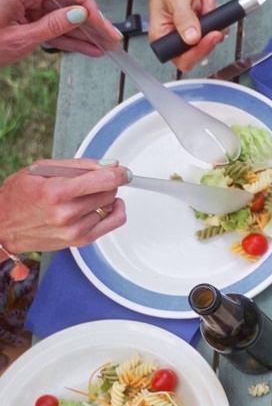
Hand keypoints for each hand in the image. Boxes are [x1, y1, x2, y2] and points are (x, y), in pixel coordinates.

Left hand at [0, 0, 117, 65]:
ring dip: (82, 33)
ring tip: (104, 47)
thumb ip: (53, 26)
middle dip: (89, 22)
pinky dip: (66, 38)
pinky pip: (49, 26)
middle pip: (64, 2)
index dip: (85, 3)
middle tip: (111, 37)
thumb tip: (81, 15)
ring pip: (59, 17)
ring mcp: (21, 5)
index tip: (100, 22)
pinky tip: (88, 48)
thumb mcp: (20, 39)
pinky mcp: (21, 18)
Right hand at [0, 159, 127, 253]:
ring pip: (110, 205)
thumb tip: (109, 165)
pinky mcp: (80, 240)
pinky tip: (103, 206)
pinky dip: (113, 212)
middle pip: (109, 192)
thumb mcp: (40, 169)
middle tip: (91, 181)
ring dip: (103, 197)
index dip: (119, 173)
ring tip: (82, 196)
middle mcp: (67, 213)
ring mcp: (75, 229)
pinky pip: (113, 223)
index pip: (103, 180)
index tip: (124, 171)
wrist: (2, 226)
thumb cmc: (18, 196)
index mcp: (56, 192)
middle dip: (105, 183)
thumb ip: (78, 166)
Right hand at [136, 0, 224, 71]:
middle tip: (210, 17)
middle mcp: (175, 38)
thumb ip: (184, 19)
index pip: (183, 59)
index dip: (199, 51)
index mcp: (163, 37)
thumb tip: (192, 38)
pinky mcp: (198, 26)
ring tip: (203, 3)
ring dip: (212, 21)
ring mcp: (188, 33)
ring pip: (210, 39)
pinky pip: (214, 27)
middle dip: (209, 33)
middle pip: (200, 51)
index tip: (210, 35)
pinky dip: (214, 14)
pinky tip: (205, 2)